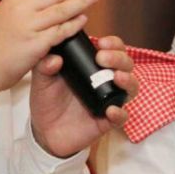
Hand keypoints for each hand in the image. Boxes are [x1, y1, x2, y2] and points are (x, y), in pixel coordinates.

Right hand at [0, 0, 101, 98]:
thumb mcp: (0, 16)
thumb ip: (19, 8)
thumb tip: (37, 2)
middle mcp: (21, 8)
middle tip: (75, 3)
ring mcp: (30, 26)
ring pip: (64, 8)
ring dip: (82, 3)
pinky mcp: (37, 44)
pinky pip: (62, 30)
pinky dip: (75, 25)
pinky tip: (81, 22)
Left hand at [30, 35, 134, 157]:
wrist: (45, 130)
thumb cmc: (48, 100)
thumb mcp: (42, 80)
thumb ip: (44, 66)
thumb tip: (54, 58)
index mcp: (94, 66)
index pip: (113, 49)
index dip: (113, 44)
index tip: (102, 43)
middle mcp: (107, 81)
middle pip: (126, 64)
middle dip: (119, 58)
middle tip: (102, 58)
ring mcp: (110, 100)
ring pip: (131, 87)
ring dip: (128, 80)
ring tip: (118, 77)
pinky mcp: (108, 121)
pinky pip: (122, 117)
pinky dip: (120, 113)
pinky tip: (111, 110)